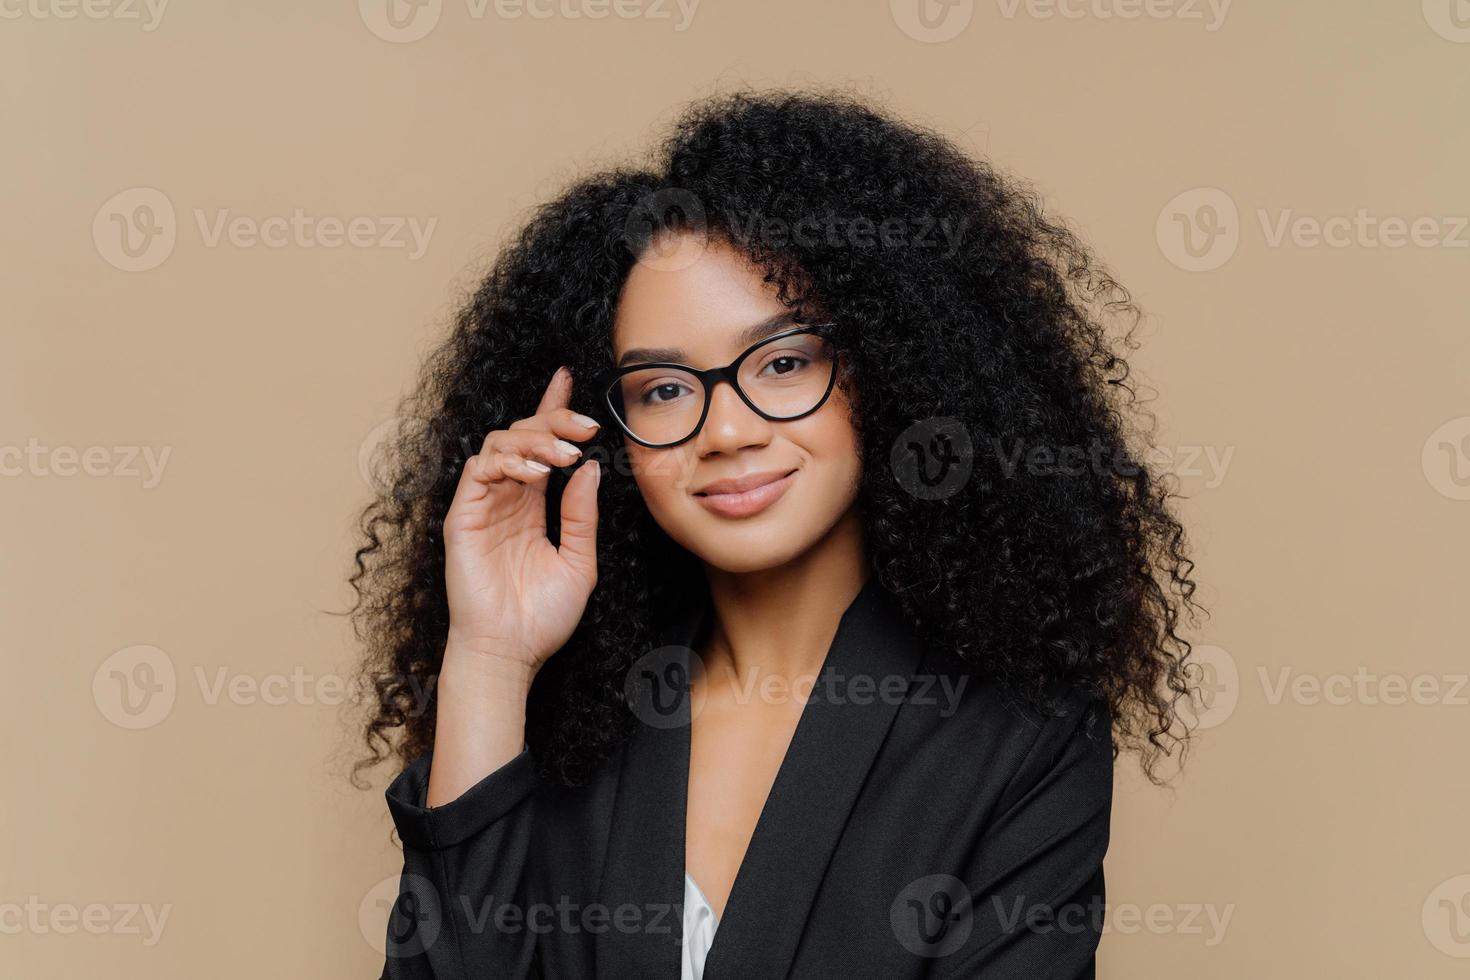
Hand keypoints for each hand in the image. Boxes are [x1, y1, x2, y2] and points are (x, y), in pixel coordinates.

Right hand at [441, 365, 601, 676]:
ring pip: (499, 444)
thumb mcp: (580, 560)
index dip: (551, 410)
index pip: (540, 447)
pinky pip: (479, 470)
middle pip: (522, 436)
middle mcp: (506, 499)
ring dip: (536, 441)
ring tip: (566, 456)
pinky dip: (509, 462)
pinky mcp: (462, 516)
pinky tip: (538, 474)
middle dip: (554, 422)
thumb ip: (582, 514)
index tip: (566, 378)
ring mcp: (482, 505)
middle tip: (585, 426)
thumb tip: (589, 468)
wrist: (512, 652)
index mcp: (532, 506)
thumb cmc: (543, 616)